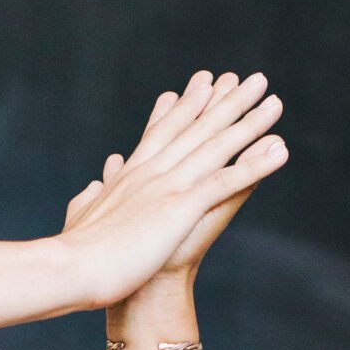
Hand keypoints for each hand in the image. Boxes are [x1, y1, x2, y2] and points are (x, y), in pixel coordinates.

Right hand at [59, 70, 284, 309]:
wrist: (70, 270)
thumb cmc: (72, 255)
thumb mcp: (81, 218)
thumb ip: (89, 198)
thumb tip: (95, 184)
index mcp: (130, 176)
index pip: (164, 132)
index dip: (187, 107)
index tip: (203, 84)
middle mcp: (151, 171)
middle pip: (197, 128)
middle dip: (226, 102)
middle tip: (251, 79)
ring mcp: (167, 186)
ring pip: (217, 146)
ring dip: (250, 122)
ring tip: (275, 102)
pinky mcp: (180, 206)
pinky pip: (227, 180)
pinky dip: (256, 164)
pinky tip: (280, 150)